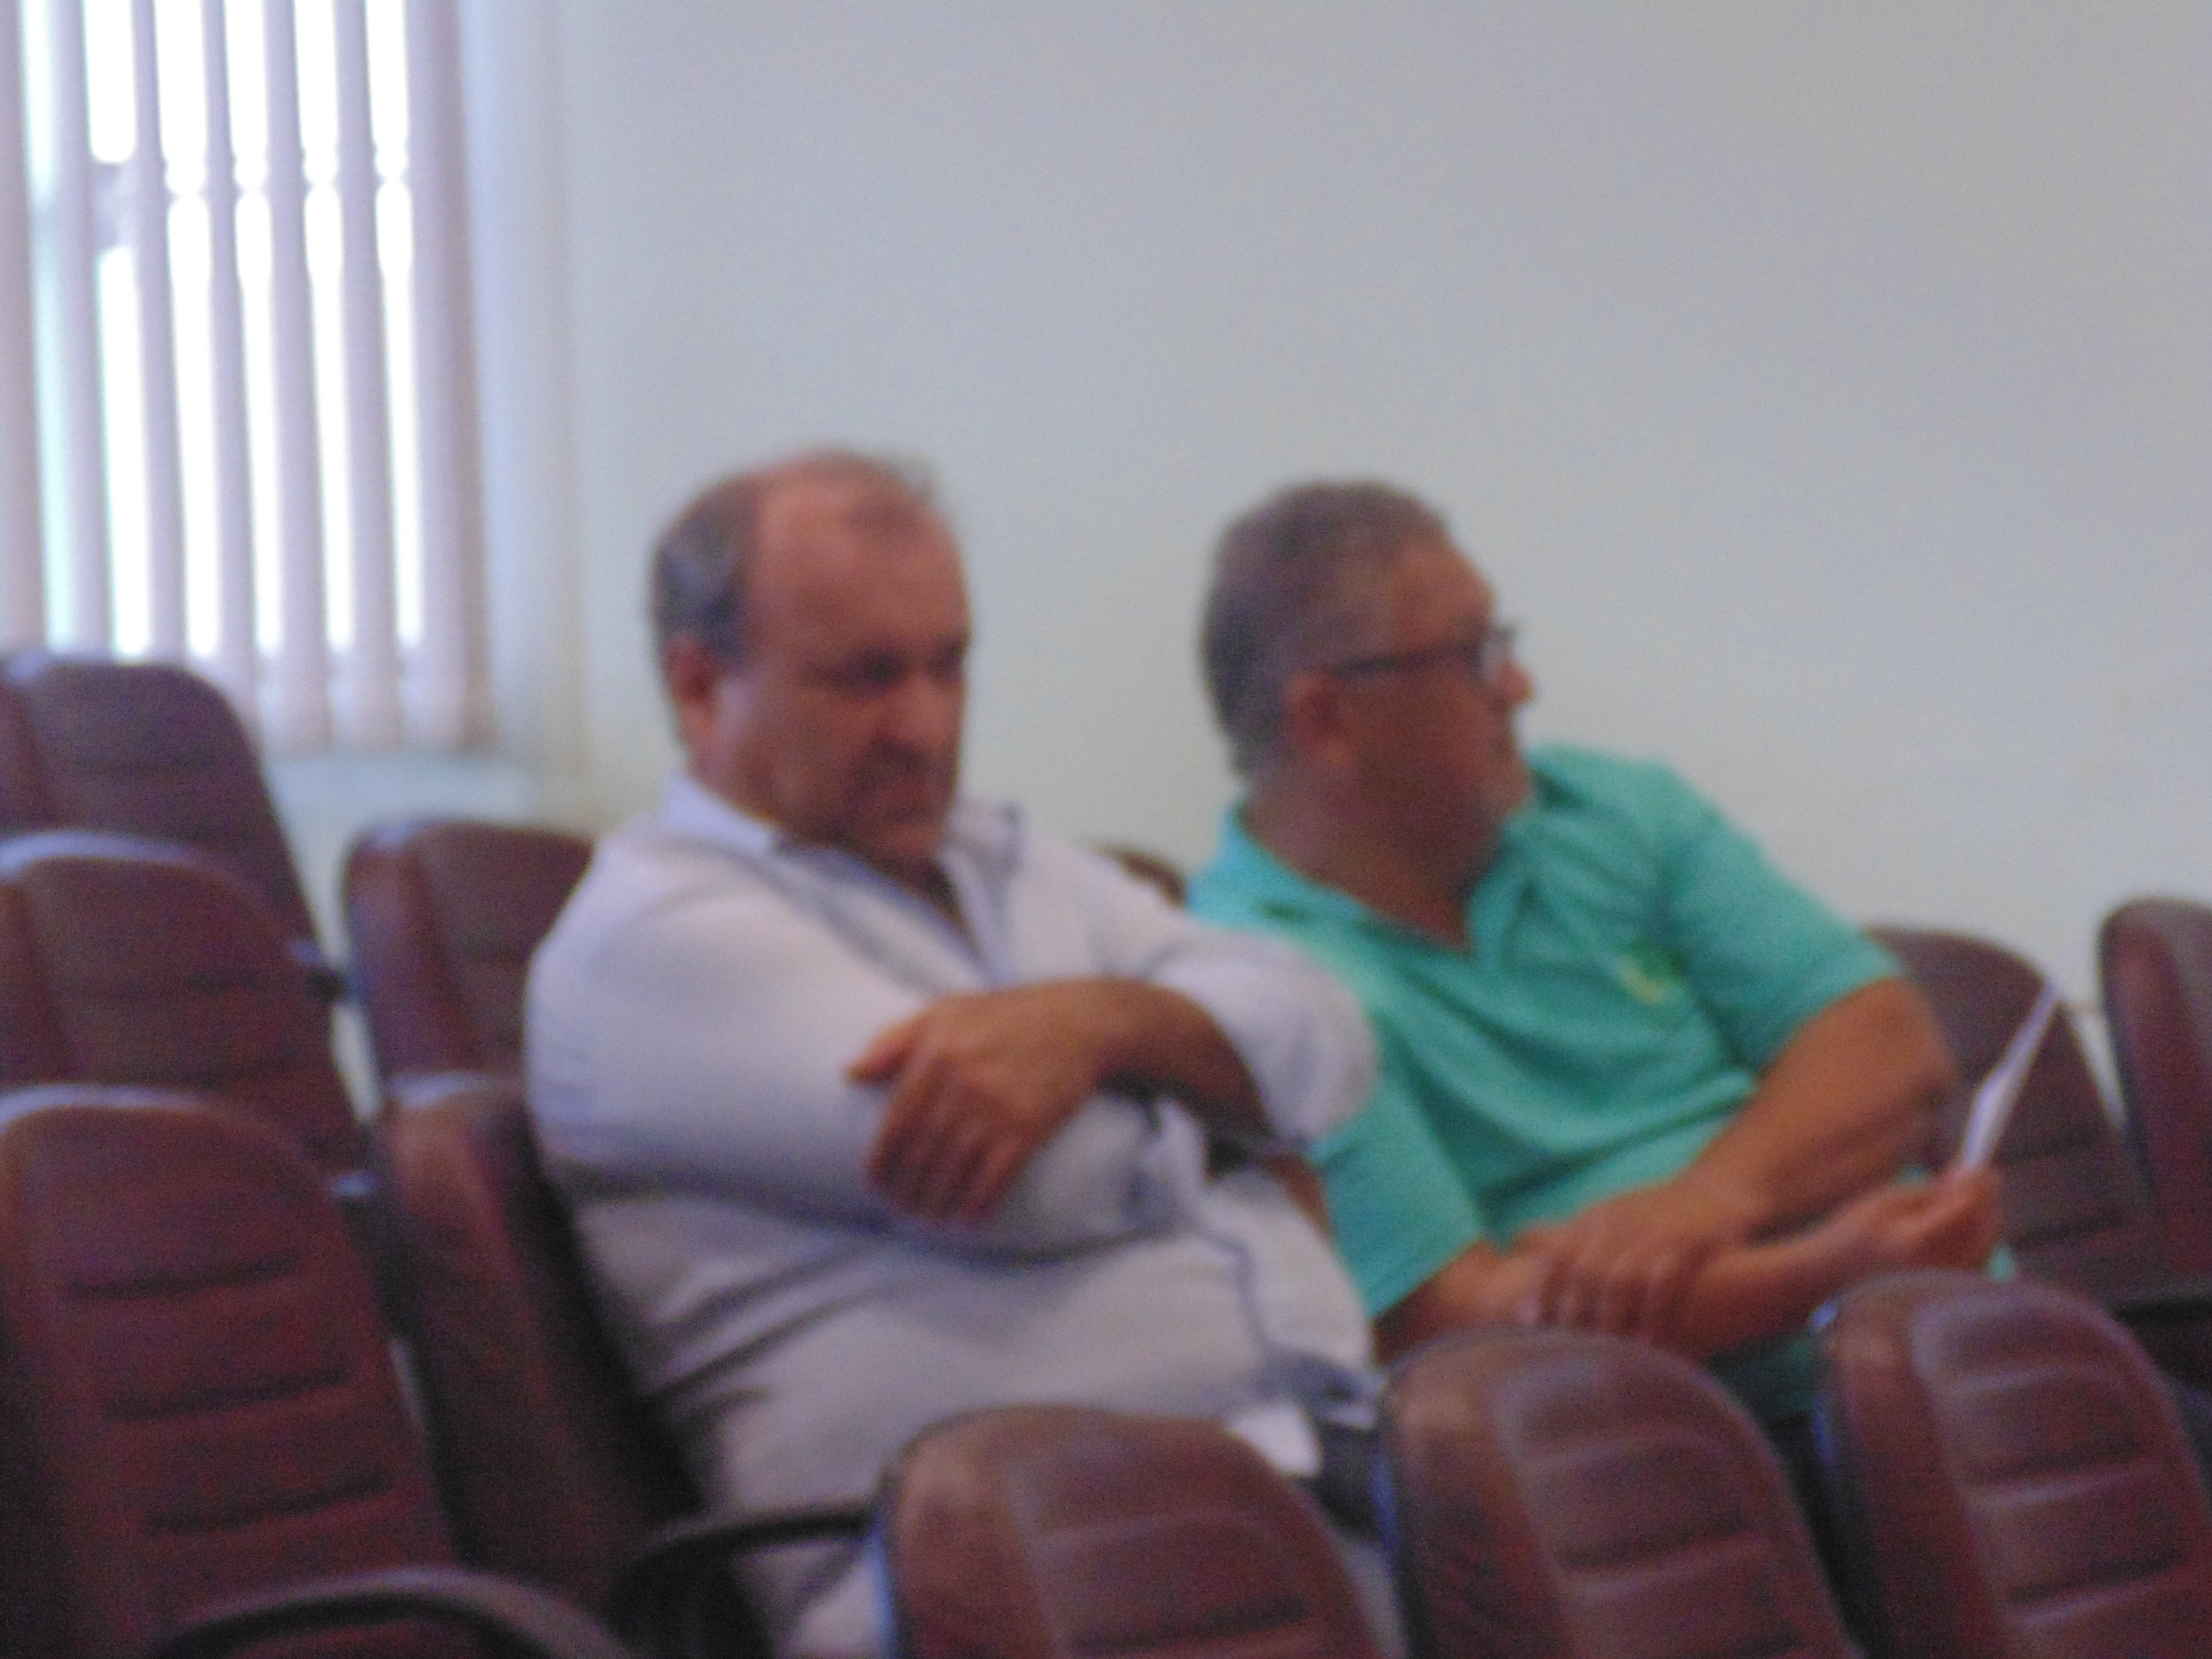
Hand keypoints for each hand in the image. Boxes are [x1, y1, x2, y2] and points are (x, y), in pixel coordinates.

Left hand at [850, 982, 1125, 1224]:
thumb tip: (850, 1073)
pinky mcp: (1029, 1126)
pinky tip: (967, 1219)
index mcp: (937, 1053)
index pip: (897, 1122)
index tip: (874, 1184)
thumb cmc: (1004, 1016)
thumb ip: (894, 1040)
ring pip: (954, 1169)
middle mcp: (963, 1082)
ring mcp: (998, 1106)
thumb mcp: (945, 1011)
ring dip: (936, 1202)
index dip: (882, 1161)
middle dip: (906, 1188)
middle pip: (922, 1151)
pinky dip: (978, 1203)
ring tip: (927, 1217)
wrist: (1078, 1022)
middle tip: (900, 1208)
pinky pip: (996, 1176)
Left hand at [1511, 1172, 1760, 1342]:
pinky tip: (1650, 1347)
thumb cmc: (1657, 1216)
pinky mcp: (1688, 1245)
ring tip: (1605, 1357)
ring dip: (1611, 1322)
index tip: (1531, 1326)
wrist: (1716, 1189)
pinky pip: (1664, 1287)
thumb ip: (1580, 1244)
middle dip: (1573, 1314)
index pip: (1559, 1255)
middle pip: (1586, 1273)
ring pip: (1621, 1283)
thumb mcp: (1612, 1218)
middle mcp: (1619, 1223)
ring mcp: (1653, 1234)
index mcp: (1596, 1218)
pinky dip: (1653, 1318)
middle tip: (1567, 1352)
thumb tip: (1531, 1269)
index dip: (1543, 1292)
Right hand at [1823, 1168, 2003, 1276]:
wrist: (1834, 1278)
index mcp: (1916, 1241)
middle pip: (1984, 1229)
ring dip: (1981, 1219)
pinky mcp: (1947, 1293)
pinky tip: (1960, 1227)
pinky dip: (1975, 1240)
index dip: (1976, 1184)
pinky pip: (1976, 1261)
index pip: (1965, 1207)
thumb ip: (1930, 1192)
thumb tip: (1969, 1178)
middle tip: (1979, 1177)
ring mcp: (1945, 1284)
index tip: (1978, 1166)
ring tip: (1962, 1201)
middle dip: (1985, 1201)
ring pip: (1985, 1246)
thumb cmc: (1854, 1234)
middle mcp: (1937, 1267)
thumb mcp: (1886, 1201)